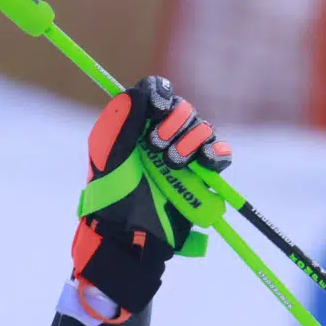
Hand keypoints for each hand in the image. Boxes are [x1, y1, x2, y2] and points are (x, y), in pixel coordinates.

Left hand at [71, 76, 229, 321]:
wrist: (128, 233)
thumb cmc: (111, 195)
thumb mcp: (106, 154)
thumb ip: (119, 120)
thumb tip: (140, 93)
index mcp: (136, 125)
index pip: (156, 92)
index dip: (161, 94)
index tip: (157, 108)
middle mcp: (161, 135)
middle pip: (182, 108)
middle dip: (174, 123)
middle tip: (156, 146)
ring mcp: (183, 154)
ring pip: (203, 128)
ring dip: (190, 141)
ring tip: (173, 164)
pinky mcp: (201, 174)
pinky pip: (220, 153)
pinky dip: (216, 153)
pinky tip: (204, 162)